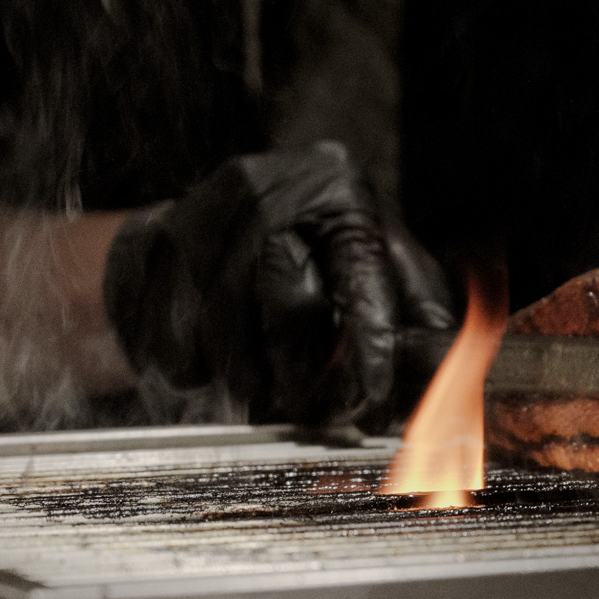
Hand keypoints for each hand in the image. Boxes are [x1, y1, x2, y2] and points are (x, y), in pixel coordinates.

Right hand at [102, 142, 453, 424]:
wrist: (217, 225)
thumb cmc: (321, 257)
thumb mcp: (385, 275)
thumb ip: (421, 323)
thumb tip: (450, 374)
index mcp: (339, 188)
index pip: (360, 271)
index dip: (369, 345)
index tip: (373, 400)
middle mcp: (267, 185)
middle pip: (288, 304)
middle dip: (304, 376)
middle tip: (311, 413)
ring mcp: (199, 208)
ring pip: (223, 328)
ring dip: (247, 380)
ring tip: (262, 390)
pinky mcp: (148, 240)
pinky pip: (166, 333)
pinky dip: (192, 369)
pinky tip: (211, 363)